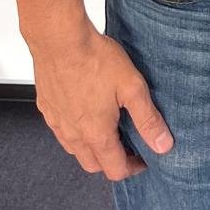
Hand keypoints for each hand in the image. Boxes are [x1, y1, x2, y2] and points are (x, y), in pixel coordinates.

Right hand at [29, 21, 173, 180]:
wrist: (59, 40)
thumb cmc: (95, 59)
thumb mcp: (132, 88)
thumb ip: (148, 119)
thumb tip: (163, 145)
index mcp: (96, 134)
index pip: (115, 169)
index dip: (133, 168)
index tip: (143, 159)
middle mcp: (73, 134)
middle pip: (94, 165)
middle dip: (113, 162)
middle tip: (128, 146)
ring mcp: (57, 122)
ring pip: (75, 150)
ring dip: (93, 148)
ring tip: (110, 129)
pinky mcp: (47, 108)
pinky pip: (62, 131)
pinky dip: (76, 132)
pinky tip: (86, 112)